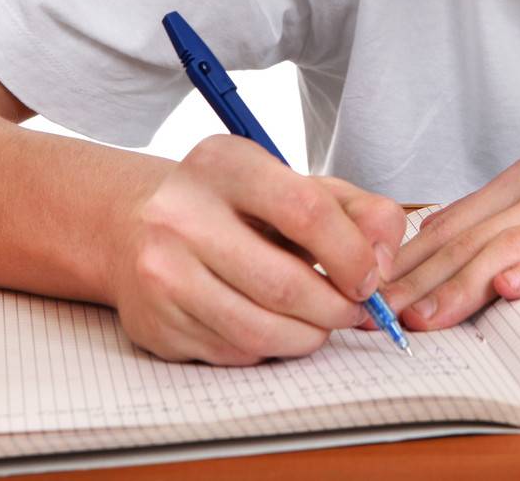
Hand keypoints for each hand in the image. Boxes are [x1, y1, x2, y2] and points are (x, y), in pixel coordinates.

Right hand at [109, 134, 405, 364]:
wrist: (135, 226)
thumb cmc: (234, 206)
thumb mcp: (296, 186)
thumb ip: (358, 211)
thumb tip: (385, 263)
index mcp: (224, 165)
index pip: (306, 211)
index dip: (352, 254)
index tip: (369, 277)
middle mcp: (181, 216)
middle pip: (285, 284)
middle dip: (336, 308)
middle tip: (352, 309)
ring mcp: (161, 273)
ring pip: (260, 331)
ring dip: (308, 336)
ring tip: (320, 321)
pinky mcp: (156, 323)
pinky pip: (234, 353)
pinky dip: (270, 347)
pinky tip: (271, 323)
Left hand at [377, 149, 519, 331]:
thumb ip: (515, 234)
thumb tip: (452, 268)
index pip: (450, 225)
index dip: (404, 264)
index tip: (364, 297)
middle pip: (467, 238)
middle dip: (415, 282)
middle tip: (373, 319)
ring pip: (507, 248)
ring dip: (461, 284)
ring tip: (424, 319)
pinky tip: (511, 290)